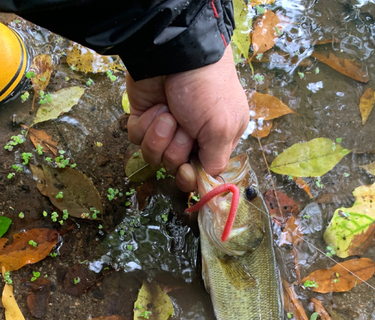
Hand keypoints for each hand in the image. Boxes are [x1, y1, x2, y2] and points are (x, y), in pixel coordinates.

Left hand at [127, 44, 248, 191]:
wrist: (175, 54)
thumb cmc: (207, 89)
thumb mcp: (223, 128)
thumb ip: (216, 162)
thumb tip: (207, 184)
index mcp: (215, 142)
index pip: (200, 174)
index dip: (190, 177)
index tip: (187, 170)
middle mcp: (190, 139)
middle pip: (175, 167)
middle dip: (176, 148)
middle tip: (184, 126)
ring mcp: (166, 129)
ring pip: (154, 156)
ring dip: (160, 136)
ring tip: (168, 113)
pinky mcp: (144, 120)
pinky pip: (137, 140)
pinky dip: (145, 125)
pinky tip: (155, 108)